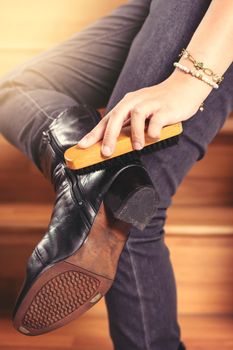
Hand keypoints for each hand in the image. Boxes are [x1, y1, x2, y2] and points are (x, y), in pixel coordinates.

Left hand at [78, 71, 211, 156]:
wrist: (185, 87)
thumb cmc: (159, 104)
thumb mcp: (141, 113)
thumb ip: (129, 126)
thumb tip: (113, 145)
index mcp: (127, 104)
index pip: (107, 119)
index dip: (94, 133)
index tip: (82, 146)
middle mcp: (136, 101)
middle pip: (117, 116)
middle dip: (109, 135)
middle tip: (106, 153)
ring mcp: (151, 104)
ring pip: (137, 115)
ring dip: (135, 134)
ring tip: (136, 148)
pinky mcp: (166, 108)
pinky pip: (157, 120)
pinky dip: (154, 130)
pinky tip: (154, 137)